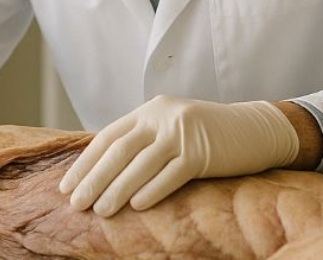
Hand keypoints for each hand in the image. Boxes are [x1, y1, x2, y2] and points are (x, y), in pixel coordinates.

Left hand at [59, 95, 298, 216]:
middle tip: (76, 204)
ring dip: (117, 190)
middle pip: (119, 151)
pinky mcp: (203, 152)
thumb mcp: (172, 128)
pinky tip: (136, 206)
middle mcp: (163, 117)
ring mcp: (183, 133)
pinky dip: (151, 191)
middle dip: (94, 179)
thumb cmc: (210, 135)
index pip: (108, 137)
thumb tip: (103, 173)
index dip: (85, 163)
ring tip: (101, 211)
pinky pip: (171, 175)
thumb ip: (143, 141)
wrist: (256, 129)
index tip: (66, 186)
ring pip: (140, 165)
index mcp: (151, 110)